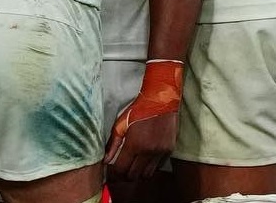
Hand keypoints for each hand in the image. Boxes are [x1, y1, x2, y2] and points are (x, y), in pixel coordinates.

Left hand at [105, 60, 182, 180]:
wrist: (162, 99)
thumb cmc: (139, 109)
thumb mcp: (121, 123)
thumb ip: (113, 143)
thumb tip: (106, 160)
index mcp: (135, 144)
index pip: (121, 169)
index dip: (114, 175)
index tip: (110, 173)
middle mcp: (149, 151)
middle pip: (133, 176)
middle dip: (124, 176)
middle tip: (120, 170)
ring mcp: (161, 152)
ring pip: (146, 175)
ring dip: (138, 173)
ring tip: (132, 165)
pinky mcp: (169, 150)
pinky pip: (157, 167)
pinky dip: (149, 167)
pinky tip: (144, 159)